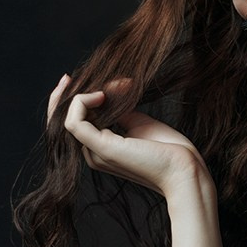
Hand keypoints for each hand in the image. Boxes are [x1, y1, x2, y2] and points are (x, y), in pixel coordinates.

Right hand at [46, 73, 210, 199]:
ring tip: (102, 89)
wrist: (184, 171)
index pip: (73, 123)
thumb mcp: (139, 122)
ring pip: (66, 119)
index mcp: (100, 149)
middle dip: (62, 96)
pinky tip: (100, 94)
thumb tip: (109, 85)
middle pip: (63, 121)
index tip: (72, 78)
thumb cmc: (168, 150)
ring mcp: (96, 153)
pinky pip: (75, 122)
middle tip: (69, 76)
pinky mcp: (102, 148)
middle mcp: (93, 153)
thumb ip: (120, 107)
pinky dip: (81, 102)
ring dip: (77, 96)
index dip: (69, 101)